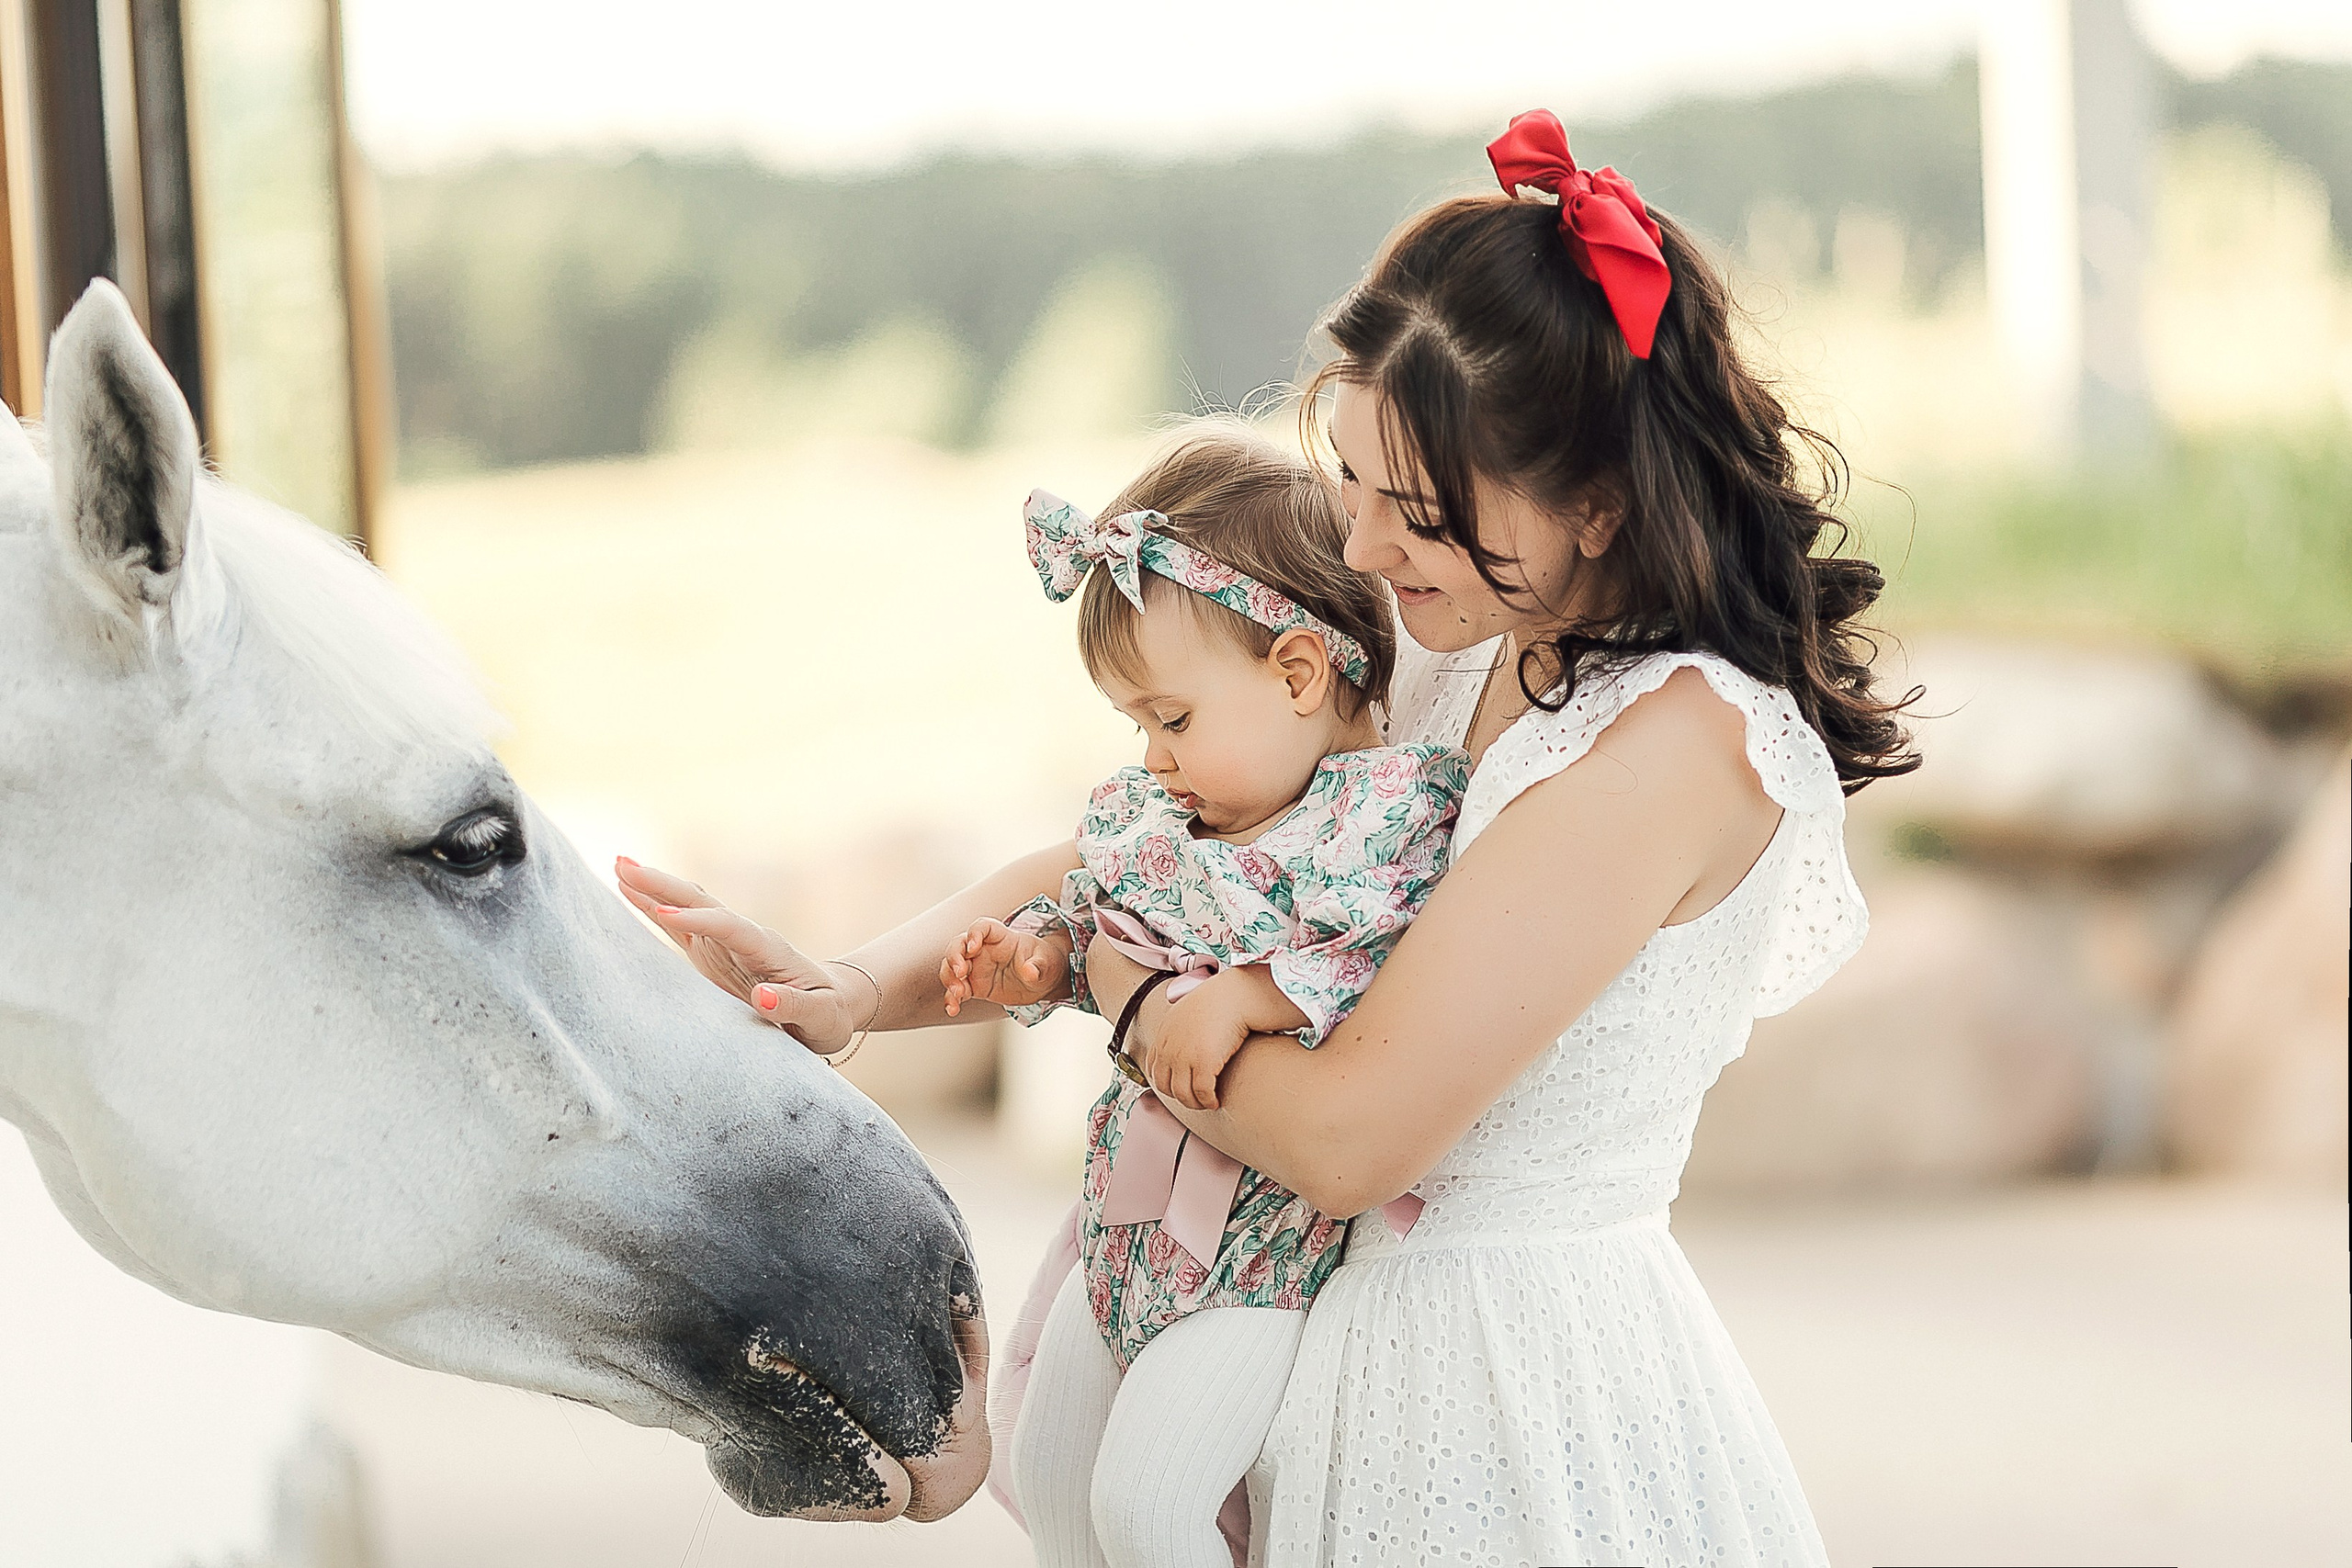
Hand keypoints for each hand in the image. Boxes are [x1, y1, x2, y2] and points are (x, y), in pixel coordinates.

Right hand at [614, 857, 866, 1052]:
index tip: (665, 912)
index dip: (699, 919)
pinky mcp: (712, 953)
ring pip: (686, 906)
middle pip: (702, 902)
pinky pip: (679, 925)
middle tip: (624, 865)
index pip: (730, 927)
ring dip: (653, 886)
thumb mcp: (821, 1018)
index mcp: (769, 949)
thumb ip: (795, 1007)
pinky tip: (627, 891)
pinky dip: (653, 908)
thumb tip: (762, 997)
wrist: (831, 1005)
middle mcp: (743, 937)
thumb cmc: (827, 1015)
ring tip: (618, 864)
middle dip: (663, 885)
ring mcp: (725, 942)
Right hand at [940, 918, 1069, 1015]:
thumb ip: (1038, 966)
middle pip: (958, 945)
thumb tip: (1030, 972)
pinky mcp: (974, 986)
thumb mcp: (1046, 963)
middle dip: (954, 957)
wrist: (1043, 981)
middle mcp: (983, 950)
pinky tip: (953, 1009)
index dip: (974, 933)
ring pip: (951, 967)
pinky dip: (952, 999)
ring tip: (958, 994)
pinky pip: (957, 991)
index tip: (973, 947)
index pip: (982, 927)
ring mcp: (976, 968)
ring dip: (949, 979)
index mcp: (1001, 937)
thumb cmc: (1043, 962)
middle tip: (960, 973)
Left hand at [1144, 980, 1253, 1110]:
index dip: (1166, 1086)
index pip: (1153, 1072)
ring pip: (1183, 1094)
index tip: (1180, 1090)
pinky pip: (1202, 1092)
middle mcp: (1169, 1049)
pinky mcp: (1204, 1063)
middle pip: (1166, 1087)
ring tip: (1207, 1103)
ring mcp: (1184, 1057)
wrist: (1233, 995)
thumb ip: (1177, 1031)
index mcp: (1163, 1037)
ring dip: (1195, 1103)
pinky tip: (1216, 1101)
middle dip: (1181, 1098)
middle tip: (1195, 1100)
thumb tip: (1183, 1042)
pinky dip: (1208, 1101)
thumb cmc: (1216, 1003)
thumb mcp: (1185, 1014)